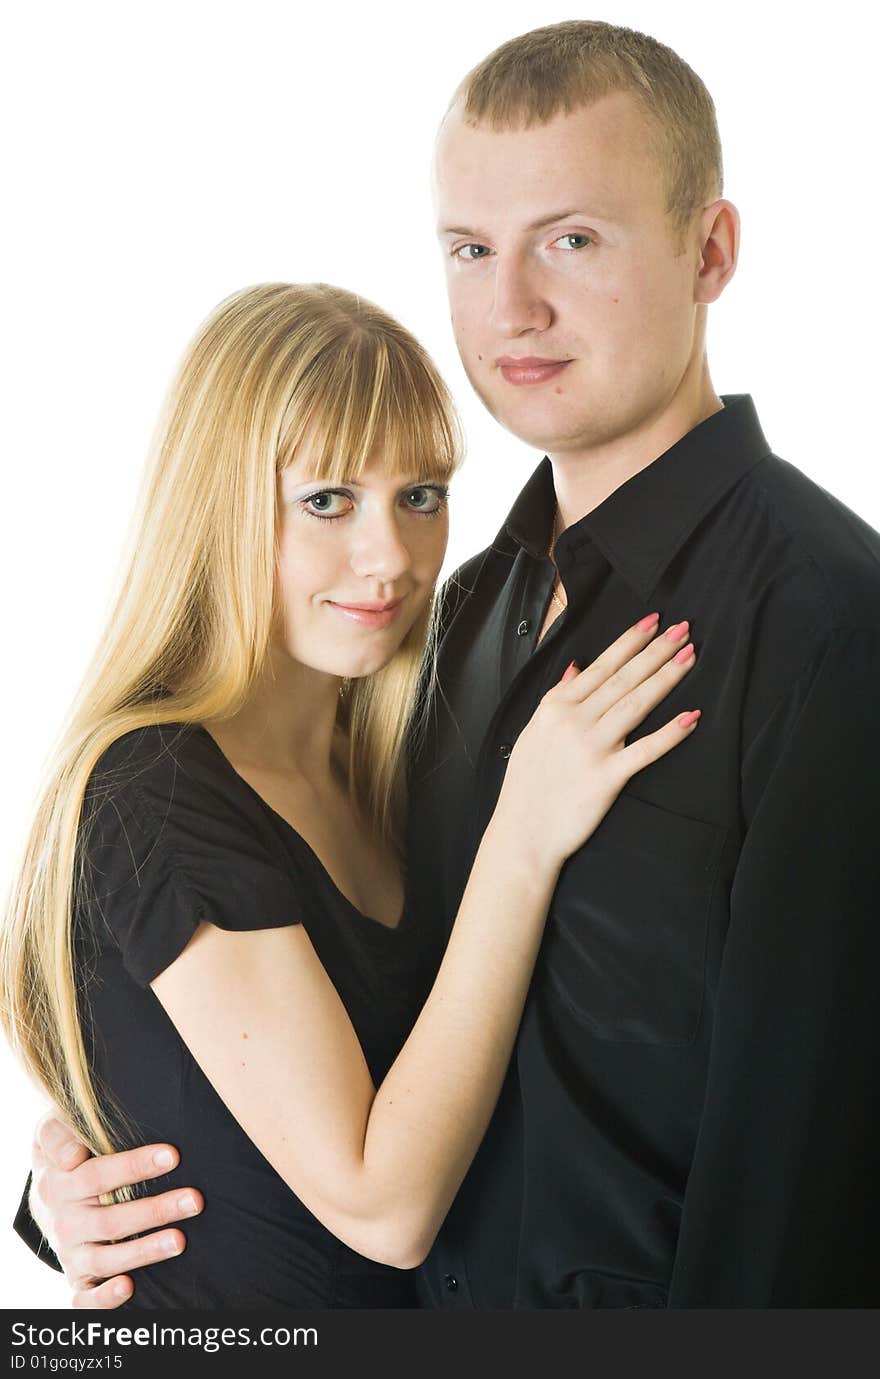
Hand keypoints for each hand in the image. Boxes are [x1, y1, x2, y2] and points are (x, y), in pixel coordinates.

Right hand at [29, 1110, 202, 1308]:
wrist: (44, 1195)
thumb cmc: (63, 1153)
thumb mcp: (49, 1133)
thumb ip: (57, 1135)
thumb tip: (74, 1154)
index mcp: (60, 1184)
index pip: (99, 1175)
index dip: (135, 1166)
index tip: (172, 1156)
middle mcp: (65, 1222)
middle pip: (111, 1220)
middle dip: (155, 1211)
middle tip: (194, 1200)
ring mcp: (71, 1253)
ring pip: (106, 1259)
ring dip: (144, 1251)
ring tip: (179, 1241)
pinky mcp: (76, 1280)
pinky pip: (83, 1300)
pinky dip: (104, 1298)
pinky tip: (129, 1288)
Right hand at [493, 615, 698, 870]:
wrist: (523, 833)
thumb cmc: (526, 785)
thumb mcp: (532, 732)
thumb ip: (556, 698)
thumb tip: (576, 668)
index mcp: (556, 708)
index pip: (601, 666)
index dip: (630, 642)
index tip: (652, 623)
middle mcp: (574, 722)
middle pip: (624, 678)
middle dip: (656, 651)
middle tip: (683, 629)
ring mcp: (592, 748)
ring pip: (636, 704)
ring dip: (666, 678)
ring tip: (690, 656)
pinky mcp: (608, 777)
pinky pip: (645, 750)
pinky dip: (670, 733)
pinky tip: (692, 717)